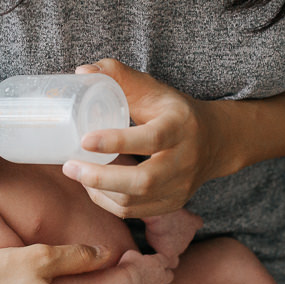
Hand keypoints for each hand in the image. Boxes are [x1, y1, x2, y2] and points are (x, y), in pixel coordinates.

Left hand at [62, 58, 228, 217]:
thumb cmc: (174, 111)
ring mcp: (180, 187)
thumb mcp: (153, 88)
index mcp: (181, 126)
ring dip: (98, 190)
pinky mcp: (171, 204)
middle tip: (69, 166)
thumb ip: (119, 75)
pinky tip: (92, 186)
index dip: (116, 141)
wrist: (215, 141)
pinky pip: (133, 211)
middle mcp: (185, 161)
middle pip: (143, 181)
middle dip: (100, 177)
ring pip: (134, 201)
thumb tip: (82, 72)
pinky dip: (106, 201)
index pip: (151, 138)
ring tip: (76, 172)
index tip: (84, 139)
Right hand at [115, 250, 173, 283]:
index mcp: (158, 262)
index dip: (159, 261)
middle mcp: (162, 276)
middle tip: (154, 273)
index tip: (152, 262)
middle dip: (164, 274)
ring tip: (142, 282)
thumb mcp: (131, 254)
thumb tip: (138, 258)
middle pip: (170, 275)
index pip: (165, 260)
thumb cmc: (128, 267)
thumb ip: (139, 255)